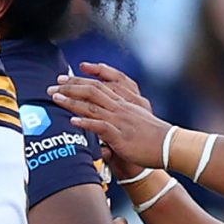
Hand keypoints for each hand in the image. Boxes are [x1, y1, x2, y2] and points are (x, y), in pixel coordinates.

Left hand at [51, 63, 164, 178]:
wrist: (170, 147)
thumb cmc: (153, 139)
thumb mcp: (135, 125)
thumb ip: (120, 124)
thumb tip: (105, 131)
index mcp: (126, 102)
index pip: (101, 84)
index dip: (83, 79)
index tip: (69, 76)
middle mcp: (121, 107)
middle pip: (93, 90)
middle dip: (71, 86)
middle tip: (54, 84)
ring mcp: (120, 120)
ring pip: (92, 105)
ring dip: (71, 101)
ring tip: (55, 97)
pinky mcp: (120, 135)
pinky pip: (100, 126)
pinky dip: (85, 122)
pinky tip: (72, 120)